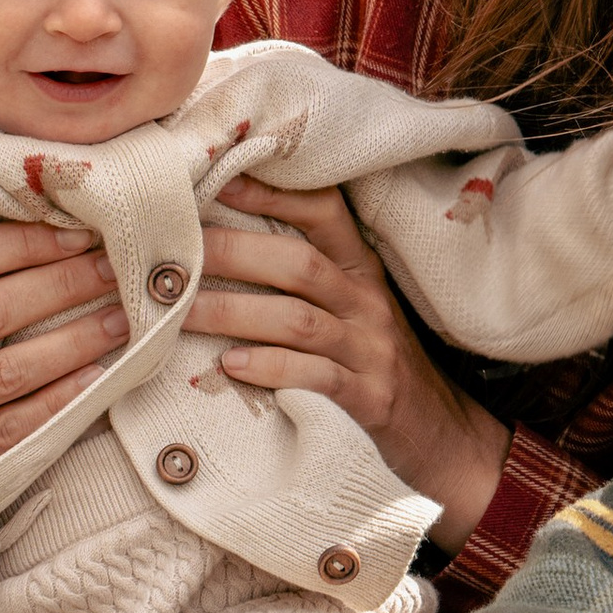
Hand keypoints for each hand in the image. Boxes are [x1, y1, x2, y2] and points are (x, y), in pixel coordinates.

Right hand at [0, 224, 127, 539]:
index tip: (77, 232)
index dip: (23, 242)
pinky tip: (95, 381)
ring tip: (121, 320)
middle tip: (115, 267)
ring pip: (6, 373)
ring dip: (75, 342)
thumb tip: (30, 234)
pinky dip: (57, 402)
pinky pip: (5, 431)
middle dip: (63, 284)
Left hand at [197, 178, 510, 550]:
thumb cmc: (374, 364)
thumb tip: (215, 248)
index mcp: (360, 270)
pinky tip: (231, 366)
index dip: (273, 192)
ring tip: (179, 315)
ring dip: (232, 314)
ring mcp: (371, 350)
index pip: (324, 212)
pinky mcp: (369, 399)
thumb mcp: (351, 310)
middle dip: (233, 254)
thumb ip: (302, 280)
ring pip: (298, 320)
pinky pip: (317, 377)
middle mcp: (367, 302)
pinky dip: (272, 368)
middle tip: (172, 257)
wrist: (440, 433)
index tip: (220, 178)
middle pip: (299, 263)